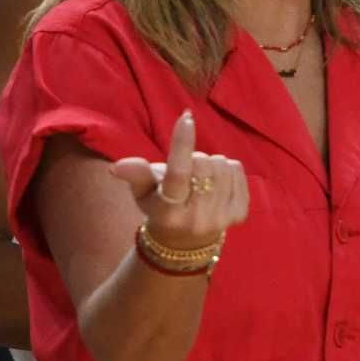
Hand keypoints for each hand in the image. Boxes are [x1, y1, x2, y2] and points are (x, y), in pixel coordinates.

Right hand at [110, 111, 248, 249]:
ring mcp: (221, 218)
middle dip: (193, 158)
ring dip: (210, 163)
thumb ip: (136, 176)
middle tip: (186, 172)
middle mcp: (196, 218)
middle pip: (202, 163)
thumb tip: (118, 166)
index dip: (182, 144)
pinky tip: (216, 183)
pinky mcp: (240, 213)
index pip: (178, 173)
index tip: (186, 118)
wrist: (186, 242)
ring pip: (221, 164)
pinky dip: (227, 169)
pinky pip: (237, 170)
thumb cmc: (160, 207)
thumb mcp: (143, 194)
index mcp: (168, 212)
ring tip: (199, 178)